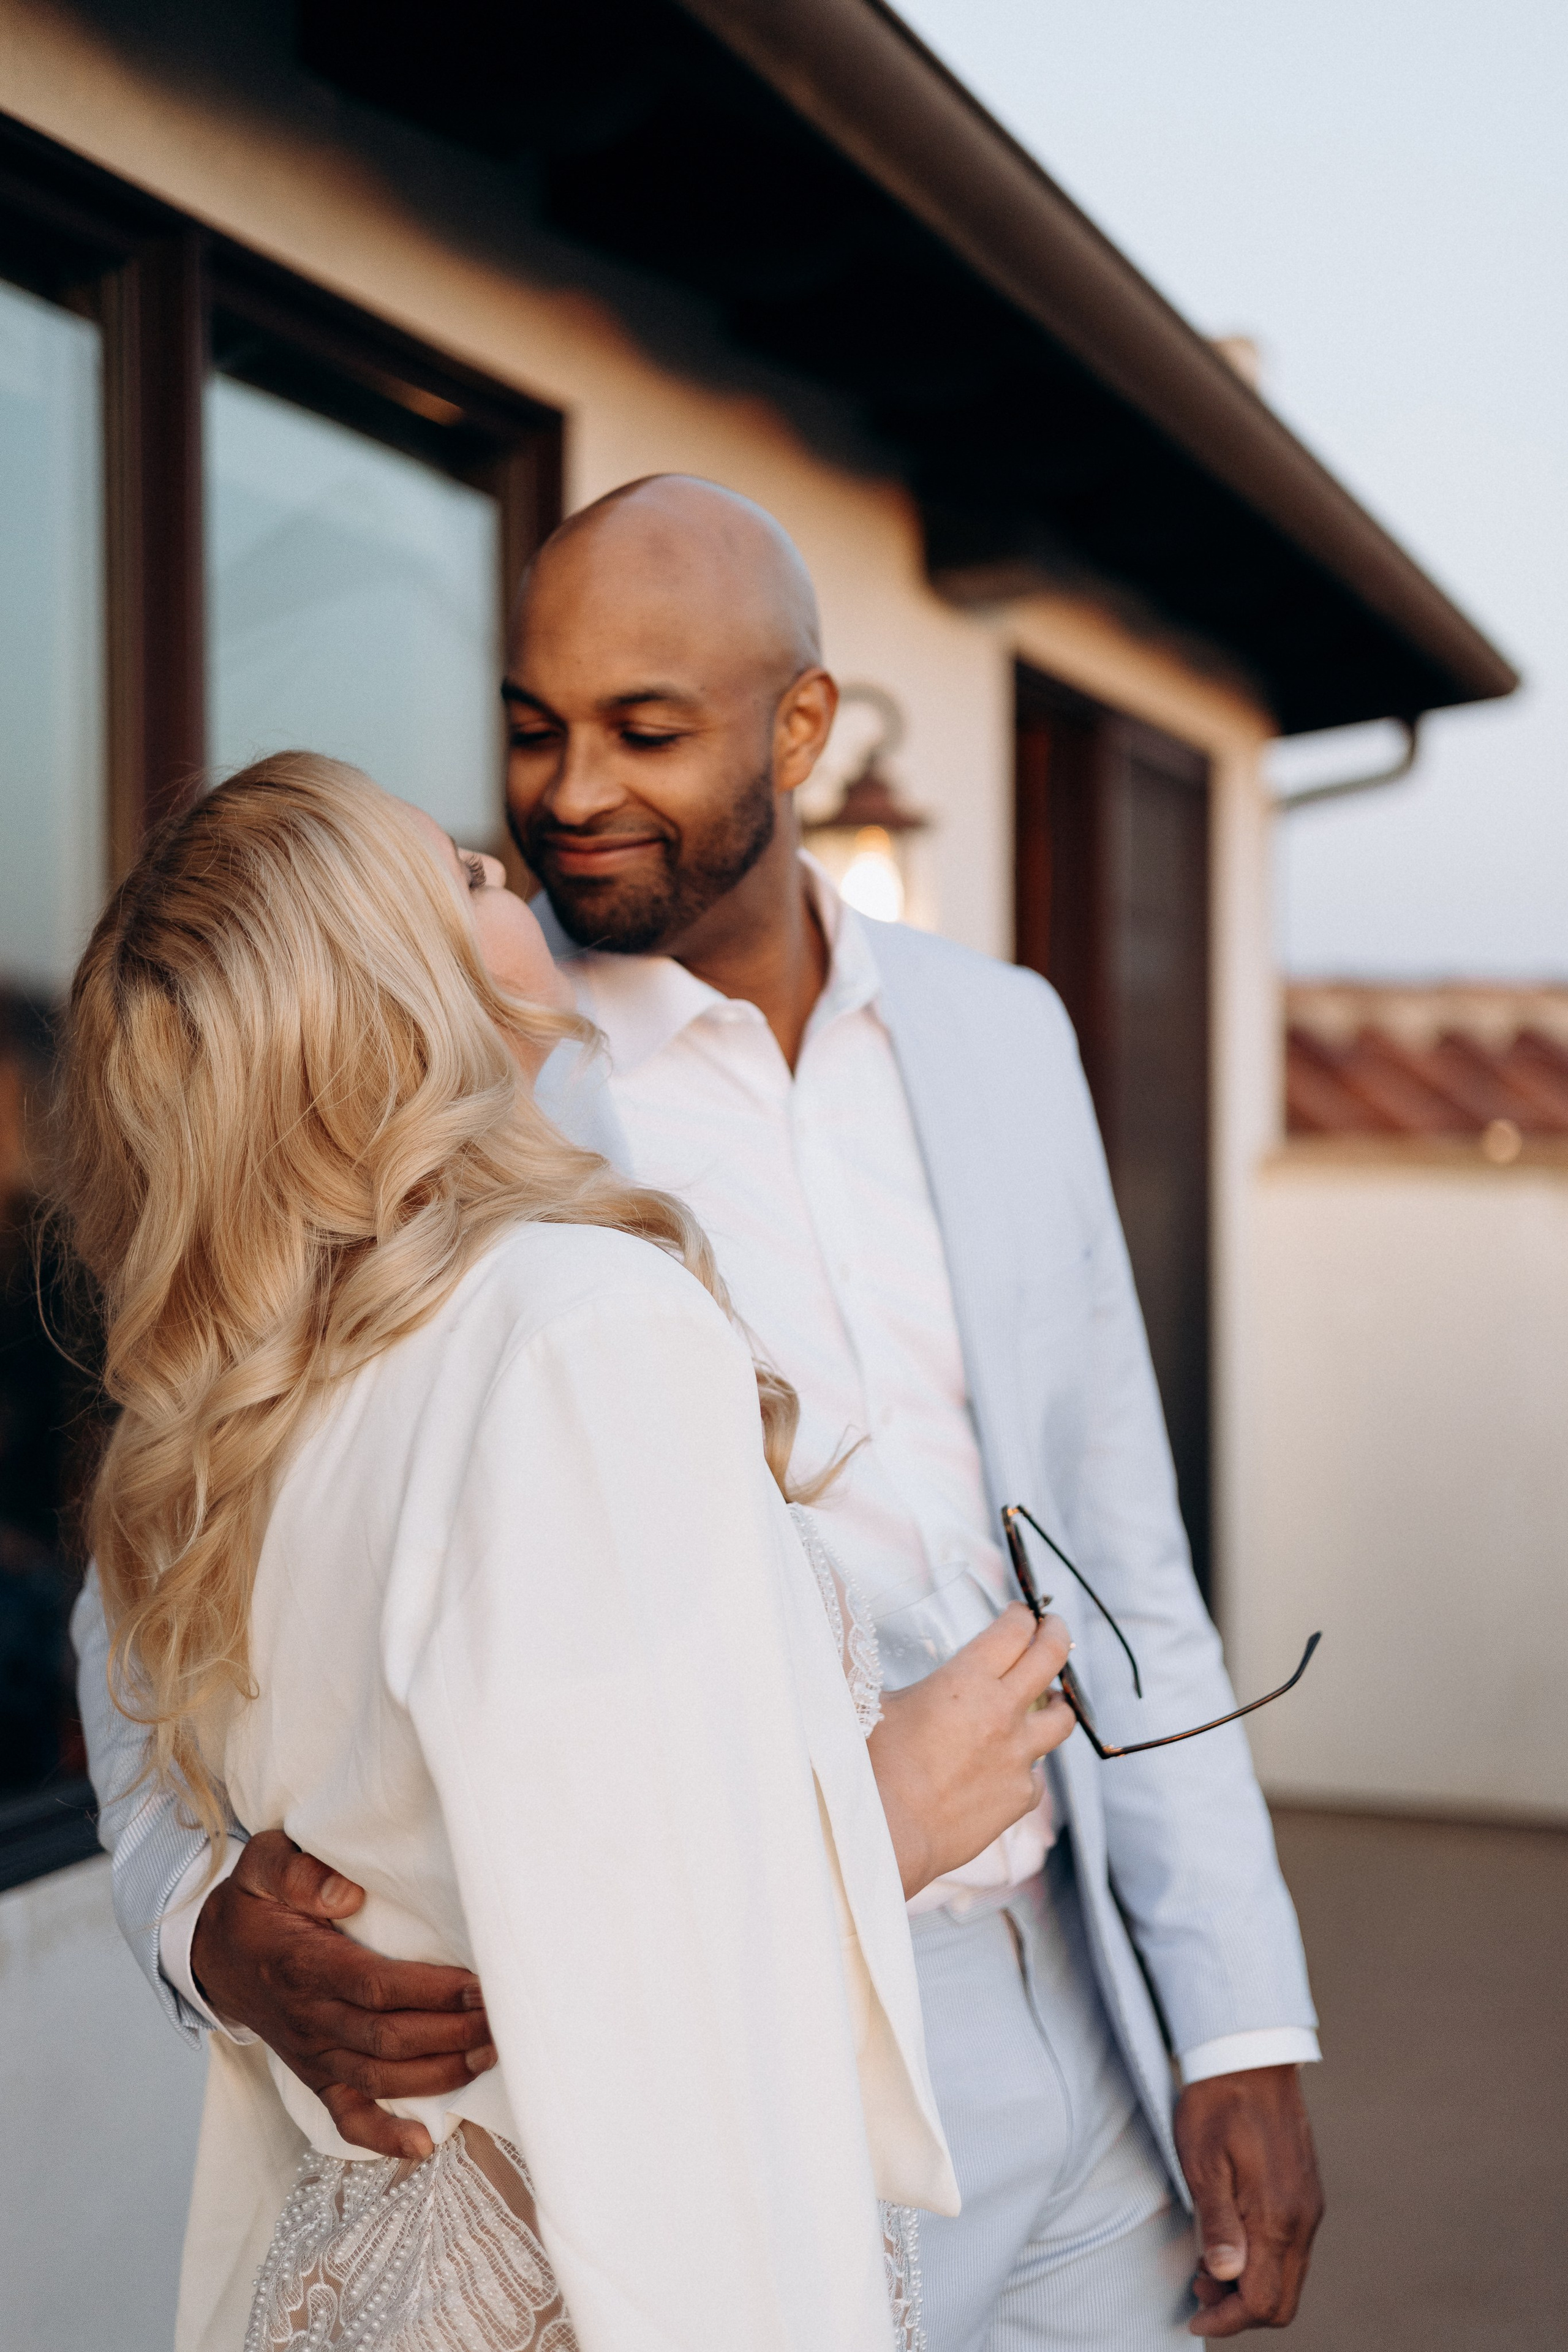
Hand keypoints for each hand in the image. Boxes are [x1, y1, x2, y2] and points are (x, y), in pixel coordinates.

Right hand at [190, 1830, 496, 2159]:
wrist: (217, 1956)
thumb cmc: (255, 1904)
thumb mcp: (262, 1865)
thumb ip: (298, 1871)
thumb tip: (347, 1892)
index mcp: (304, 1966)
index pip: (376, 1987)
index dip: (431, 1992)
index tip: (480, 1986)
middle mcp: (310, 2018)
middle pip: (388, 2038)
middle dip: (452, 2034)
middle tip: (504, 2022)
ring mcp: (313, 2054)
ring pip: (380, 2077)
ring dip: (439, 2075)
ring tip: (490, 2057)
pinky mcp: (316, 2075)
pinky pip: (347, 2116)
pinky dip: (383, 2136)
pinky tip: (423, 2144)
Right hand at [866, 1603, 1075, 1897]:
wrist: (888, 1834)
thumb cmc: (872, 1766)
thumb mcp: (871, 1701)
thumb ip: (873, 1665)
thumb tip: (840, 1621)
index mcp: (967, 1681)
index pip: (1012, 1631)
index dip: (1020, 1615)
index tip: (1019, 1613)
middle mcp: (1002, 1713)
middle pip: (1050, 1657)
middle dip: (1055, 1633)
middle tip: (1053, 1627)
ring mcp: (1017, 1756)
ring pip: (1062, 1717)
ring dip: (1057, 1701)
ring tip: (1049, 1699)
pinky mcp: (1020, 1796)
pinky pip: (1036, 1773)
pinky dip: (1026, 1765)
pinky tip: (1007, 1767)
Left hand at [1175, 2065, 1323, 2333]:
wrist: (1249, 2055)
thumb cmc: (1217, 2103)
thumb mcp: (1202, 2161)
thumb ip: (1216, 2223)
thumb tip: (1223, 2275)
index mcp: (1277, 2216)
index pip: (1263, 2301)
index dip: (1228, 2320)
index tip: (1194, 2316)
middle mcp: (1303, 2218)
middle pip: (1283, 2300)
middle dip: (1240, 2311)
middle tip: (1198, 2290)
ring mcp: (1309, 2206)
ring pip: (1289, 2276)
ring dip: (1251, 2286)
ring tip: (1207, 2266)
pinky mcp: (1307, 2193)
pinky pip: (1292, 2249)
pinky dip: (1263, 2261)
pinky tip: (1231, 2241)